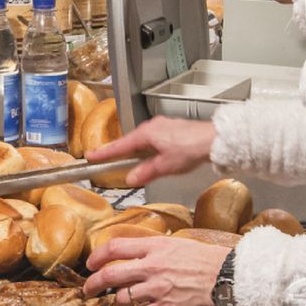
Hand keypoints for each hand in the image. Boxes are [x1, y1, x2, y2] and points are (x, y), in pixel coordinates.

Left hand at [82, 235, 229, 305]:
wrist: (231, 278)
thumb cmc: (209, 260)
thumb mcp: (179, 245)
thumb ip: (155, 250)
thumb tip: (137, 254)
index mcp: (155, 247)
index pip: (115, 247)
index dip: (97, 256)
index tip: (91, 264)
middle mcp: (152, 267)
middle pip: (110, 275)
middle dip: (93, 284)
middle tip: (88, 290)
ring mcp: (158, 289)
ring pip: (123, 298)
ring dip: (120, 302)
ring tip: (125, 303)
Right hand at [84, 117, 215, 187]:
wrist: (214, 140)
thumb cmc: (192, 148)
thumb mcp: (165, 166)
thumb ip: (146, 172)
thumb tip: (131, 178)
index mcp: (147, 133)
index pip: (120, 145)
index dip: (104, 152)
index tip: (91, 155)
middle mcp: (153, 127)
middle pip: (130, 141)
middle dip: (118, 150)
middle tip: (104, 157)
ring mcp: (163, 126)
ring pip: (142, 140)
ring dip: (134, 150)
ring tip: (127, 160)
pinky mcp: (172, 130)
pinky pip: (153, 139)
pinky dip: (147, 147)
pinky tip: (151, 155)